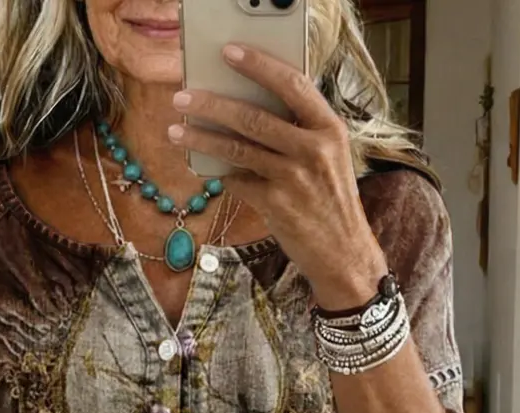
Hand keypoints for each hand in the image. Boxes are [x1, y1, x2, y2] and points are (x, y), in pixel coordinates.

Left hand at [169, 45, 387, 310]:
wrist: (343, 252)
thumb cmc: (330, 201)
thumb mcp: (329, 157)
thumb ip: (299, 132)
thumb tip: (247, 107)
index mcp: (330, 128)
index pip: (292, 84)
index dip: (259, 65)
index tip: (229, 52)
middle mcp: (314, 149)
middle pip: (254, 116)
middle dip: (212, 104)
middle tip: (182, 98)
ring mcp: (294, 178)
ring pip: (237, 149)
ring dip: (201, 139)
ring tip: (175, 131)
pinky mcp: (276, 205)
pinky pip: (238, 182)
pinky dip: (220, 174)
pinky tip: (203, 169)